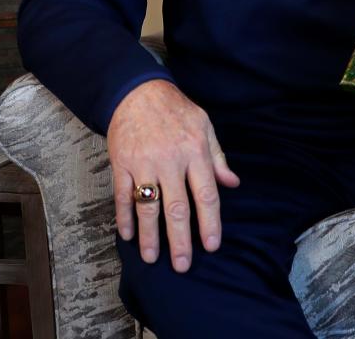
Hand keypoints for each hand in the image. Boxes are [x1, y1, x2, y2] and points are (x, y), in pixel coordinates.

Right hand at [106, 79, 239, 272]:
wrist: (136, 90)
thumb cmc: (175, 109)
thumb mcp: (204, 126)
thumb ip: (218, 157)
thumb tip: (233, 184)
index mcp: (195, 152)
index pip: (206, 195)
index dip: (209, 223)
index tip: (211, 246)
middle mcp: (170, 160)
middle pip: (176, 208)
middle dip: (180, 240)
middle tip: (183, 265)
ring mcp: (143, 163)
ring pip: (148, 206)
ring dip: (150, 235)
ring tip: (152, 258)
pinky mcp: (121, 162)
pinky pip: (122, 195)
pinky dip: (124, 217)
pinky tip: (128, 235)